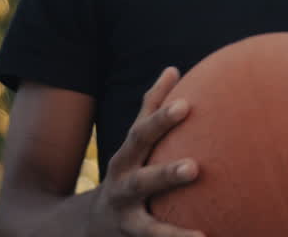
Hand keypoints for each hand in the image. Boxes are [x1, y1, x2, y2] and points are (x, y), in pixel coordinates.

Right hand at [88, 67, 203, 236]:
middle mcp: (123, 184)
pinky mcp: (133, 236)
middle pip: (143, 180)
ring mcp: (126, 214)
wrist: (86, 221)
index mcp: (127, 156)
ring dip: (171, 230)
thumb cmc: (127, 169)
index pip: (142, 133)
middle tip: (195, 168)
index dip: (161, 118)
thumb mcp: (133, 142)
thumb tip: (172, 68)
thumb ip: (151, 107)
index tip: (186, 105)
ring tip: (200, 233)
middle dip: (166, 173)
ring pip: (147, 224)